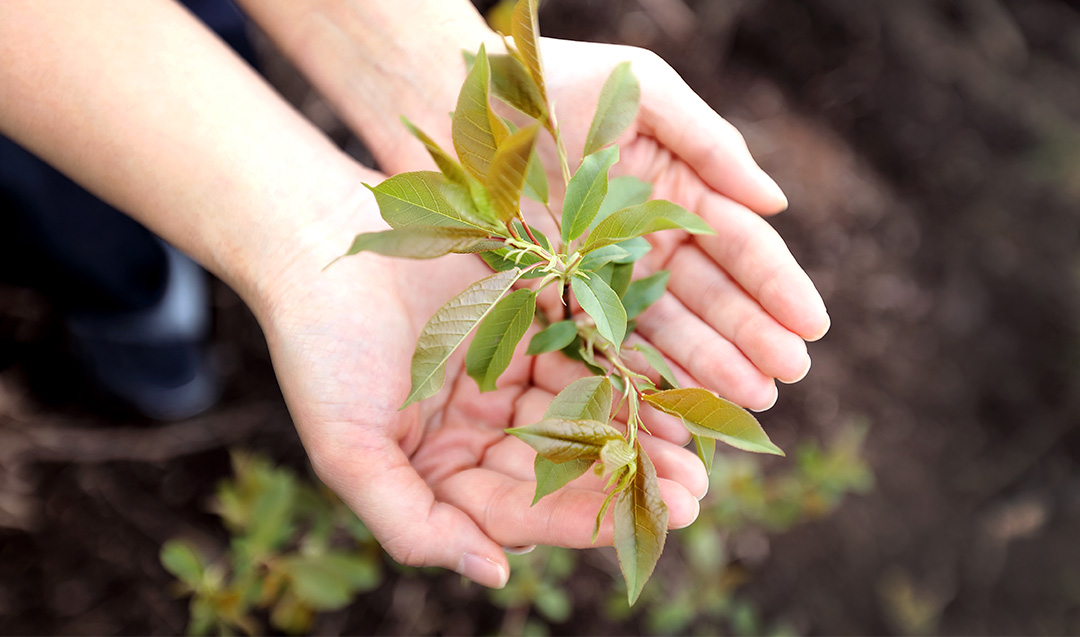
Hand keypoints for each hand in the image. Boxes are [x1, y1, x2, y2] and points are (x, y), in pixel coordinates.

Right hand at [260, 199, 706, 587]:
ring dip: (639, 431)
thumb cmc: (320, 349)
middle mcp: (480, 432)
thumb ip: (413, 524)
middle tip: (693, 496)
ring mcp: (507, 376)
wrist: (316, 239)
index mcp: (440, 472)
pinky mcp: (529, 321)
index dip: (578, 519)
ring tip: (693, 449)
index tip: (638, 524)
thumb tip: (496, 575)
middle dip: (625, 483)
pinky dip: (626, 368)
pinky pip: (586, 351)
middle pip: (564, 468)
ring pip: (585, 413)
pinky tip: (668, 384)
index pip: (518, 509)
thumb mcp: (349, 451)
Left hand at [535, 38, 829, 411]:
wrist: (465, 102)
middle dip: (754, 335)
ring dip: (713, 362)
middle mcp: (650, 238)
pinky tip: (680, 398)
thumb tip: (777, 202)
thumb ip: (712, 146)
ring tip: (753, 397)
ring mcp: (608, 271)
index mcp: (679, 190)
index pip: (740, 243)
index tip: (813, 323)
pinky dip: (646, 368)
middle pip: (714, 295)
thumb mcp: (647, 93)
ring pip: (671, 325)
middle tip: (790, 375)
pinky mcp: (563, 295)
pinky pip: (610, 337)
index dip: (777, 283)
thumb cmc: (558, 82)